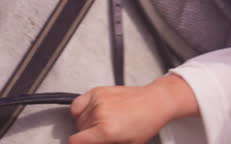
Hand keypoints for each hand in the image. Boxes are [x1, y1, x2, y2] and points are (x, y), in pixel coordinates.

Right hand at [69, 74, 197, 143]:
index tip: (83, 143)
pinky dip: (80, 109)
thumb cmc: (145, 123)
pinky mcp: (98, 91)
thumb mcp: (128, 143)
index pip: (75, 141)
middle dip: (88, 134)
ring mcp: (99, 100)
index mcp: (106, 130)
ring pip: (79, 118)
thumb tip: (93, 141)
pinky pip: (77, 103)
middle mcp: (100, 114)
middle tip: (102, 134)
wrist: (155, 102)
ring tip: (102, 122)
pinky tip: (91, 113)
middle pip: (79, 130)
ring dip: (86, 122)